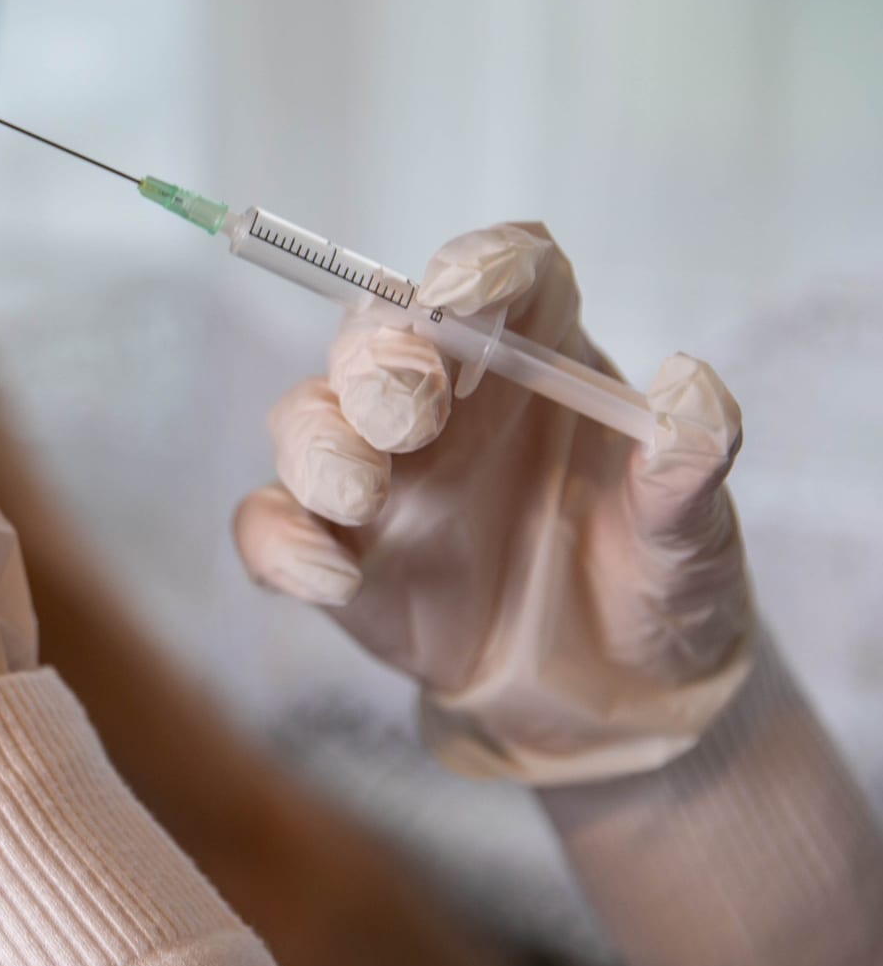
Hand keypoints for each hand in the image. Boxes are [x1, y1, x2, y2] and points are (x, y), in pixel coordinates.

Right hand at [233, 223, 754, 783]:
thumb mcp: (694, 540)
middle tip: (407, 407)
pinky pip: (271, 527)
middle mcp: (443, 402)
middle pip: (380, 333)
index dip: (478, 266)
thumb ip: (688, 475)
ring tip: (360, 490)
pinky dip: (283, 544)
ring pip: (304, 418)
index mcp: (536, 362)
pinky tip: (334, 580)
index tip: (464, 292)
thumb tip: (692, 396)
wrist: (611, 698)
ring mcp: (379, 475)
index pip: (506, 277)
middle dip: (379, 358)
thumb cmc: (655, 586)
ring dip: (319, 440)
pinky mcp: (335, 550)